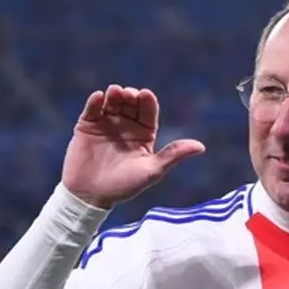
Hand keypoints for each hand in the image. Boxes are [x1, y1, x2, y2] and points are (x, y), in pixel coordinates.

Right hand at [61, 85, 205, 208]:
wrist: (90, 196)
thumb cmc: (123, 186)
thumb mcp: (151, 171)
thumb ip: (173, 155)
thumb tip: (201, 147)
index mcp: (144, 135)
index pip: (148, 112)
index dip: (147, 102)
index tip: (145, 95)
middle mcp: (126, 127)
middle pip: (130, 103)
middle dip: (130, 96)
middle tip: (128, 94)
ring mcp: (106, 124)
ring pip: (112, 102)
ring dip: (114, 94)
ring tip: (114, 92)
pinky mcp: (87, 126)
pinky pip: (92, 109)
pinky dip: (95, 101)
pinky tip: (98, 97)